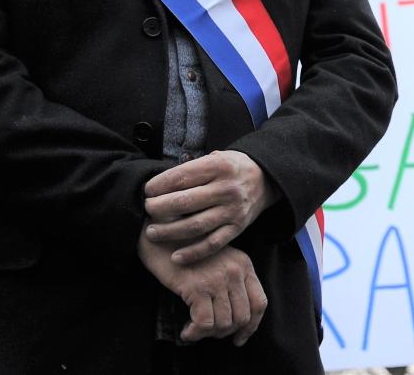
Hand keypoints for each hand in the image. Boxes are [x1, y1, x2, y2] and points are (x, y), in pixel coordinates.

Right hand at [137, 225, 266, 345]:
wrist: (160, 236)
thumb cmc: (186, 251)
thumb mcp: (218, 260)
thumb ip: (230, 281)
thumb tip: (233, 320)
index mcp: (244, 264)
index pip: (260, 302)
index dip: (251, 326)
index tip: (239, 338)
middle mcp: (235, 271)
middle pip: (242, 317)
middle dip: (225, 332)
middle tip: (208, 333)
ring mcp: (217, 279)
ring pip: (224, 323)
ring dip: (208, 334)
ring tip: (195, 331)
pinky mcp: (197, 287)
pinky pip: (204, 323)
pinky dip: (195, 333)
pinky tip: (187, 332)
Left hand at [144, 150, 278, 264]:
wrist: (266, 179)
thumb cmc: (232, 168)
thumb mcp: (216, 157)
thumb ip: (192, 169)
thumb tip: (159, 185)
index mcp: (218, 166)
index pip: (180, 177)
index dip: (158, 185)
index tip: (147, 191)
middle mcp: (226, 189)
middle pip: (184, 202)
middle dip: (158, 208)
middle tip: (147, 210)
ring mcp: (232, 210)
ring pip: (195, 226)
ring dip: (169, 232)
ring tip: (152, 232)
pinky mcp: (237, 228)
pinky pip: (212, 244)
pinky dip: (193, 253)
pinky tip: (175, 257)